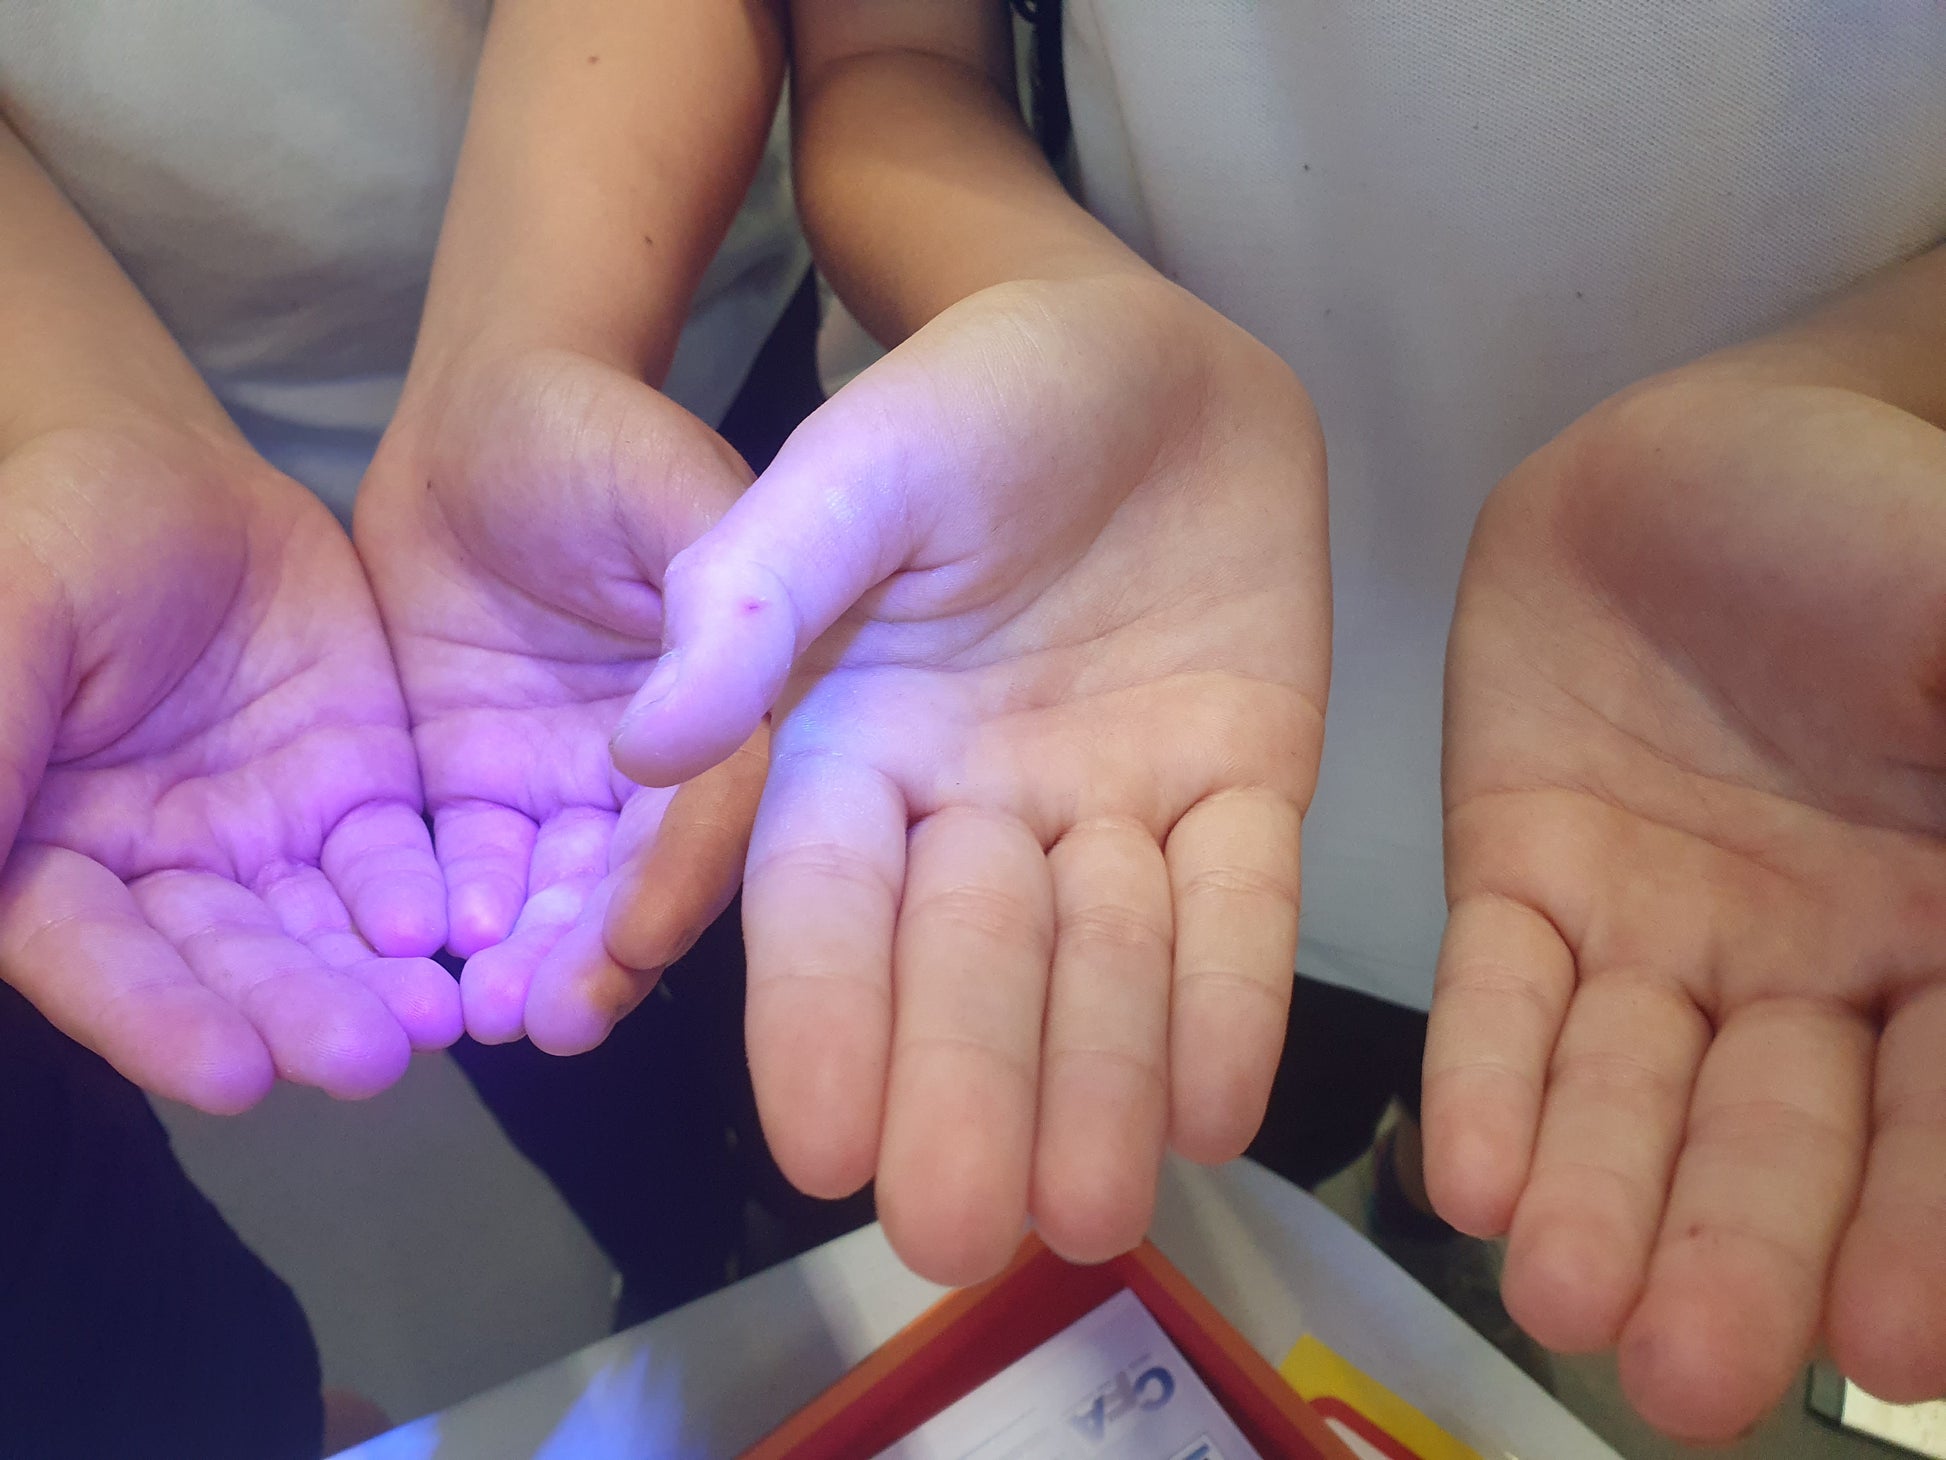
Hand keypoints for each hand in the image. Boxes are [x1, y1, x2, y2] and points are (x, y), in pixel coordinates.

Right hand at [0, 424, 458, 1111]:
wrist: (168, 467)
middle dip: (292, 1014)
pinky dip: (422, 905)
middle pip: (220, 962)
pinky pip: (390, 866)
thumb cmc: (54, 534)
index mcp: (39, 851)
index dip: (156, 1016)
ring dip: (370, 984)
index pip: (91, 954)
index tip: (234, 1077)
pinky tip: (460, 934)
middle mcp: (151, 872)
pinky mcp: (348, 803)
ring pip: (314, 933)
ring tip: (434, 1021)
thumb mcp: (9, 618)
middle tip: (369, 1062)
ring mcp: (257, 841)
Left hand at [355, 350, 763, 1052]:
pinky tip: (423, 952)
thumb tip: (713, 736)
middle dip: (593, 955)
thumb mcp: (681, 497)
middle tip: (543, 1020)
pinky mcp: (477, 786)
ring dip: (523, 959)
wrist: (473, 417)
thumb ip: (721, 611)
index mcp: (739, 711)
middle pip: (635, 881)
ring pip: (552, 893)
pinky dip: (444, 915)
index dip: (679, 880)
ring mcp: (567, 785)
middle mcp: (662, 772)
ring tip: (483, 1012)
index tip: (632, 941)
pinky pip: (461, 864)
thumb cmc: (596, 435)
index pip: (719, 815)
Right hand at [611, 274, 1330, 1283]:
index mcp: (852, 749)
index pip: (823, 911)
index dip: (820, 1025)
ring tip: (1091, 1207)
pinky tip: (1218, 1106)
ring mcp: (1115, 803)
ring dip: (1099, 1082)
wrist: (1147, 352)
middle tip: (960, 1233)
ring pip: (1105, 962)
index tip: (816, 1151)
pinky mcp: (1241, 783)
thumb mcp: (858, 468)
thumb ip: (757, 591)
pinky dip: (1229, 997)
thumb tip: (646, 746)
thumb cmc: (973, 399)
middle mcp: (976, 807)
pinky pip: (1238, 905)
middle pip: (965, 969)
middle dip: (962, 1092)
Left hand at [1426, 371, 1945, 1436]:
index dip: (1925, 1218)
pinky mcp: (1523, 875)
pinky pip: (1502, 991)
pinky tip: (1470, 1176)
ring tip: (1562, 1301)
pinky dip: (1486, 1081)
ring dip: (1599, 1195)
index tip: (1895, 1346)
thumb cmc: (1884, 524)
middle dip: (1739, 1251)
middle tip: (1683, 1377)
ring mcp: (1660, 929)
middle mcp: (1812, 968)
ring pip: (1630, 1087)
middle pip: (1780, 1136)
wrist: (1708, 450)